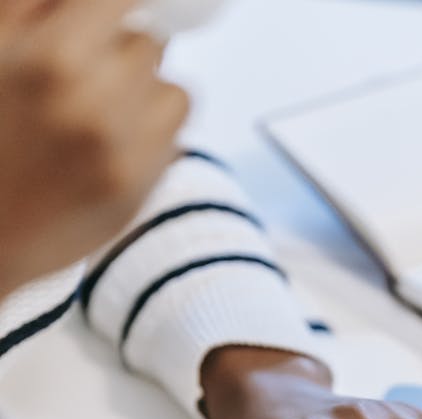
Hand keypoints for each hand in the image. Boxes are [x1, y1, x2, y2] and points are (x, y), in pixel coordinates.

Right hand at [0, 0, 188, 298]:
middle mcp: (95, 108)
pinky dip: (152, 137)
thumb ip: (42, 6)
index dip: (112, 11)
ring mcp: (123, 156)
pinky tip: (110, 147)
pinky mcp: (139, 193)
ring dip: (147, 94)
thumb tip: (102, 0)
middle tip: (89, 73)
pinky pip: (175, 140)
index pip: (124, 2)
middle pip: (151, 44)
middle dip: (123, 51)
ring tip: (102, 112)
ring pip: (174, 92)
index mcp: (53, 61)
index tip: (104, 19)